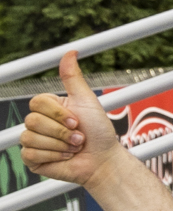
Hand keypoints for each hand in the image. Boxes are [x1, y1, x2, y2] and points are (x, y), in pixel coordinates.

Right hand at [20, 52, 118, 185]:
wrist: (103, 160)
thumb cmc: (99, 131)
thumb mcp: (87, 100)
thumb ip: (73, 78)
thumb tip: (71, 51)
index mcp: (48, 108)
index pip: (37, 103)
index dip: (58, 113)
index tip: (77, 120)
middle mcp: (38, 123)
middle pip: (33, 121)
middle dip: (62, 131)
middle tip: (79, 137)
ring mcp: (33, 141)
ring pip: (31, 138)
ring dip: (60, 145)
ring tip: (74, 147)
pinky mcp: (32, 159)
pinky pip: (30, 154)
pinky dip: (53, 156)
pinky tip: (65, 157)